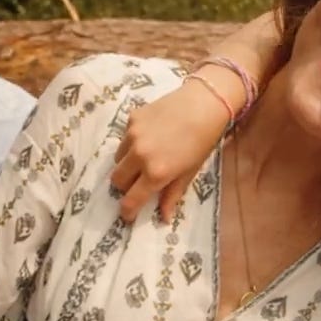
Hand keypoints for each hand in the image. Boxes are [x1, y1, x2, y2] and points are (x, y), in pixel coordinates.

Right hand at [109, 77, 231, 223]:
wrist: (204, 103)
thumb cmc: (202, 141)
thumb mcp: (190, 171)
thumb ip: (173, 194)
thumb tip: (164, 218)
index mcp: (156, 173)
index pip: (130, 200)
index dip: (127, 211)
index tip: (127, 215)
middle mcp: (139, 155)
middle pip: (117, 180)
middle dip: (125, 186)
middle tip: (138, 183)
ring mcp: (132, 135)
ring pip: (117, 159)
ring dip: (127, 164)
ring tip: (145, 157)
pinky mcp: (132, 118)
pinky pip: (124, 138)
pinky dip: (131, 143)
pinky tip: (150, 136)